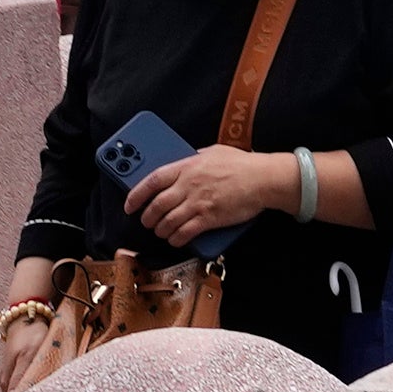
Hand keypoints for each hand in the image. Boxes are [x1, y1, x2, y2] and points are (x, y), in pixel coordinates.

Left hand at [124, 141, 297, 245]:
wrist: (263, 179)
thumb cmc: (241, 164)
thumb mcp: (211, 152)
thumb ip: (193, 160)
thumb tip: (180, 166)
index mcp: (186, 166)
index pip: (152, 181)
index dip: (136, 194)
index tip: (130, 204)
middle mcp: (188, 185)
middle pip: (157, 205)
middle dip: (147, 217)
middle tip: (146, 221)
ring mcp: (198, 203)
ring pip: (168, 222)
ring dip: (161, 230)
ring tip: (161, 231)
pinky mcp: (209, 218)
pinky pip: (185, 233)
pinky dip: (176, 238)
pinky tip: (175, 239)